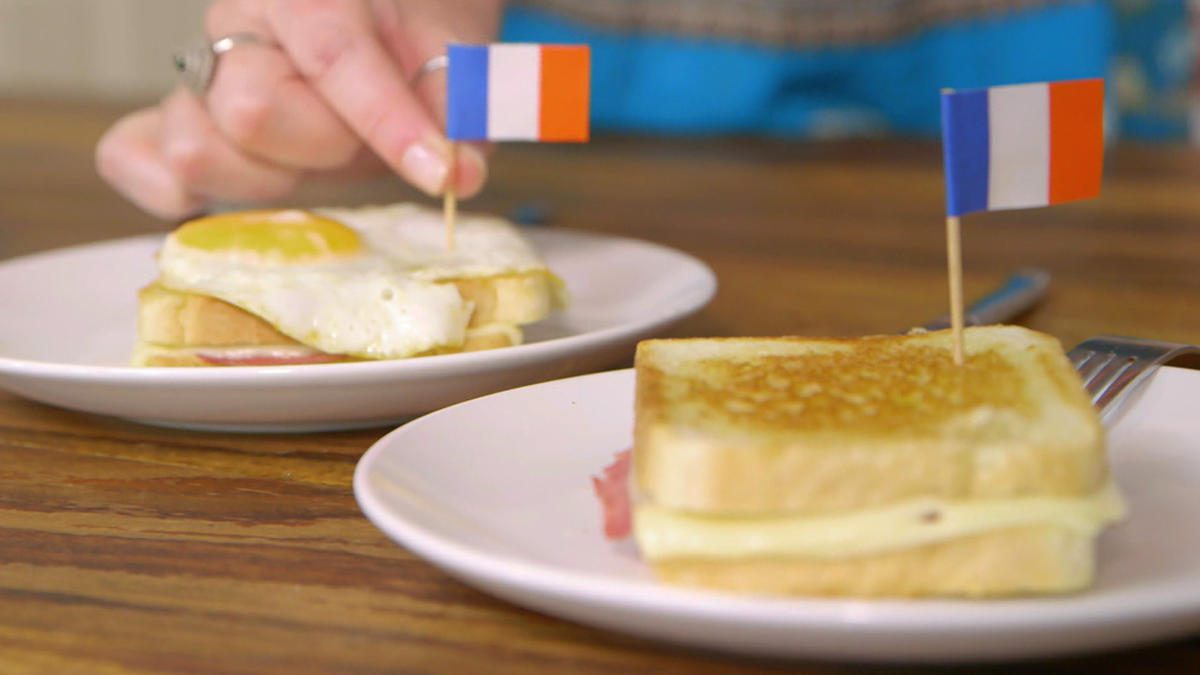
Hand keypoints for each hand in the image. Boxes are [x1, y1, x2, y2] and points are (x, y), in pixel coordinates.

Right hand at [96, 0, 502, 219]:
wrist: (388, 12)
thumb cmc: (412, 28)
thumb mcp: (454, 49)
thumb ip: (455, 104)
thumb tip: (457, 172)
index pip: (334, 55)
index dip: (391, 124)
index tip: (442, 174)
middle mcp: (238, 27)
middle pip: (251, 112)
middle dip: (328, 145)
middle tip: (363, 139)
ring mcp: (197, 74)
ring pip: (195, 147)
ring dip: (272, 176)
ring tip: (315, 155)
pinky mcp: (173, 118)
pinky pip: (135, 158)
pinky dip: (174, 191)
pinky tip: (236, 189)